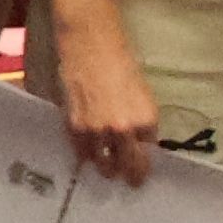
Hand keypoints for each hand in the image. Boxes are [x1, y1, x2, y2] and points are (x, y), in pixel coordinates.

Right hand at [33, 0, 159, 182]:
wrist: (90, 42)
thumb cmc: (120, 61)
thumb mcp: (141, 93)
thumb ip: (140, 121)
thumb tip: (139, 142)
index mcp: (146, 120)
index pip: (148, 157)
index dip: (144, 168)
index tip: (140, 176)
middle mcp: (124, 130)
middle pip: (128, 167)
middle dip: (128, 175)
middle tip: (126, 180)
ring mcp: (97, 130)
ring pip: (103, 165)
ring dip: (105, 168)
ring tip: (106, 168)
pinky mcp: (74, 126)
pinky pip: (81, 153)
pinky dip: (86, 155)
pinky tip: (88, 153)